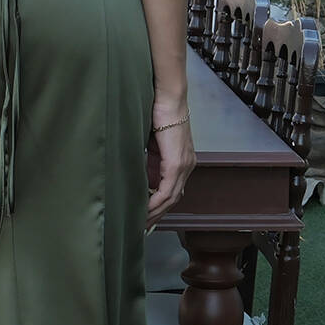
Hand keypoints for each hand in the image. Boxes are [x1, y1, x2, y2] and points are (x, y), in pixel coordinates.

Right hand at [146, 113, 194, 227]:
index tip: (146, 217)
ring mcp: (184, 164)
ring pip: (171, 197)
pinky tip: (145, 209)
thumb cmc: (157, 113)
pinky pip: (167, 189)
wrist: (166, 97)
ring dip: (155, 211)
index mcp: (181, 161)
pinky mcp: (177, 162)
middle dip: (157, 215)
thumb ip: (149, 161)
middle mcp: (187, 165)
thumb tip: (138, 176)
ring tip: (141, 221)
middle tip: (142, 227)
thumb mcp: (151, 144)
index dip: (159, 207)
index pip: (172, 191)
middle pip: (173, 199)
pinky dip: (155, 201)